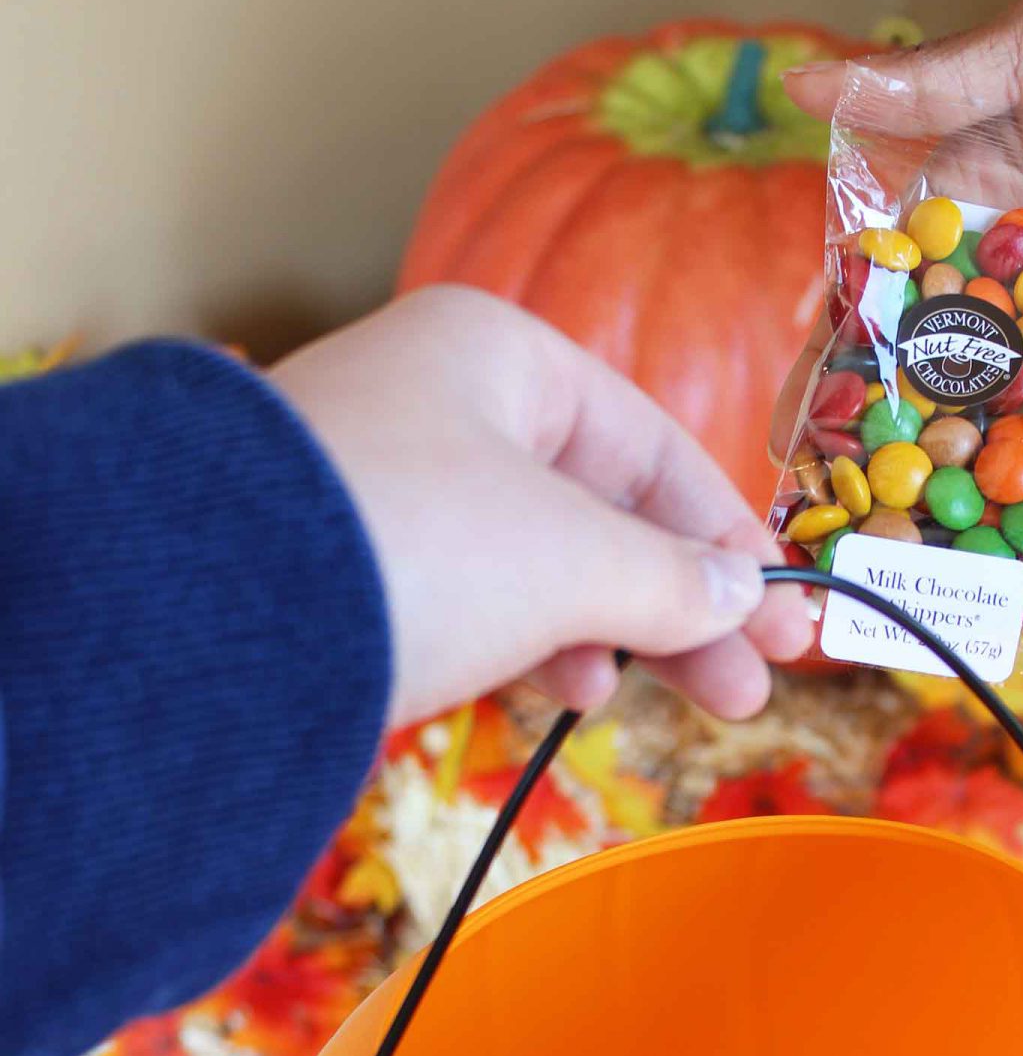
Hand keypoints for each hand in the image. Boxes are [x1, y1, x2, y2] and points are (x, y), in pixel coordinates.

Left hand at [270, 286, 809, 726]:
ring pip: (546, 563)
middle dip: (688, 605)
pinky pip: (482, 599)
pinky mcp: (361, 569)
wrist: (202, 627)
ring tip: (678, 697)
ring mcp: (396, 490)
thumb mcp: (572, 557)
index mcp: (501, 358)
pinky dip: (539, 645)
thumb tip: (748, 597)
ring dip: (620, 634)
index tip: (788, 616)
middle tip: (753, 689)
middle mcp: (444, 407)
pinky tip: (572, 692)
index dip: (731, 537)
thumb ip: (674, 577)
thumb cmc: (420, 544)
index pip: (653, 447)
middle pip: (605, 512)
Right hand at [787, 0, 1022, 547]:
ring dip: (1011, 477)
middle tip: (865, 519)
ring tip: (966, 555)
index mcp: (988, 198)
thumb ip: (938, 86)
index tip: (800, 424)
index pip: (901, 291)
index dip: (849, 357)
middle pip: (962, 370)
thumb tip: (808, 82)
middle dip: (915, 444)